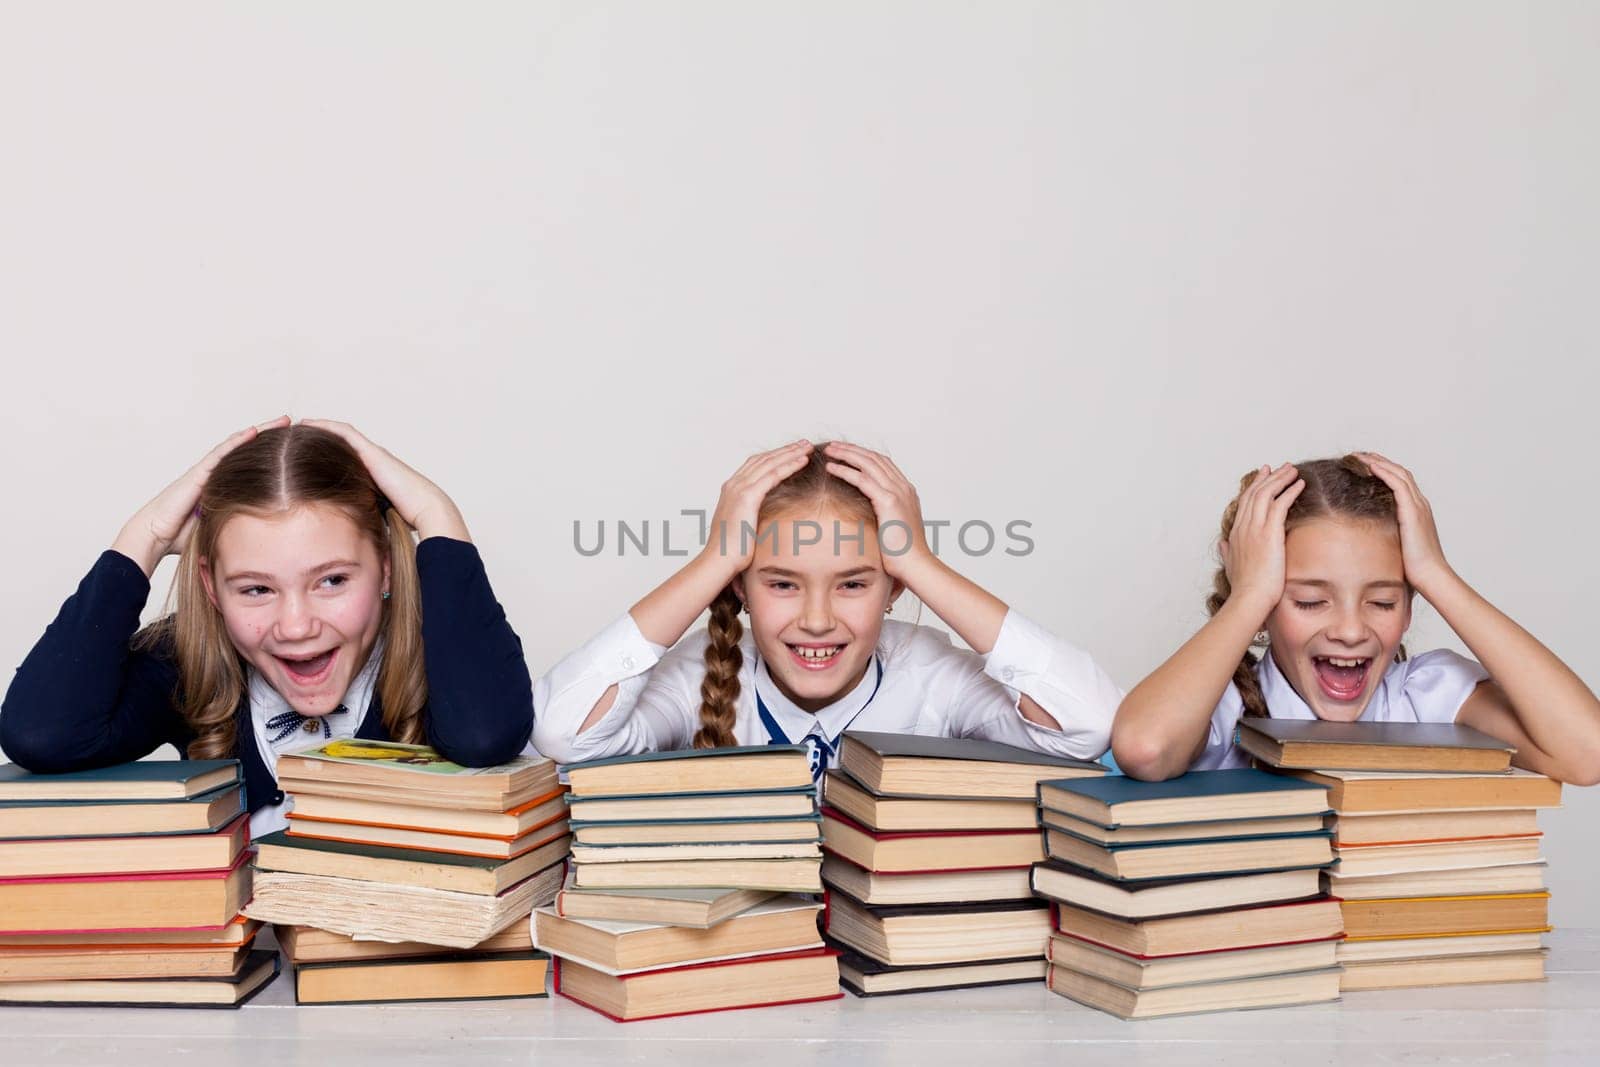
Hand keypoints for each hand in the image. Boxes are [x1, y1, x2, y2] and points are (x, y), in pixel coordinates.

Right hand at [113, 416, 290, 575]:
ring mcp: (206, 471)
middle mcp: (216, 473)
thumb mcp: (222, 528)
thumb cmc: (183, 536)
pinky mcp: (198, 473)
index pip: (251, 464)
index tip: (295, 447)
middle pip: (247, 450)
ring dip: (260, 432)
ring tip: (282, 421)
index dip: (271, 454)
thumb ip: (239, 524)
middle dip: (271, 436)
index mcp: (223, 485)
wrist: (156, 535)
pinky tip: (254, 432)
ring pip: (237, 445)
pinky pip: (221, 453)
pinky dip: (237, 442)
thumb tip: (268, 536)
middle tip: (294, 425)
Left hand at [300, 419, 469, 541]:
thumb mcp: (375, 522)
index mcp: (372, 479)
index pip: (343, 463)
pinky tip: (306, 425)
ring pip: (340, 435)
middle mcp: (372, 462)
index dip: (322, 459)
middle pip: (339, 446)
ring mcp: (373, 455)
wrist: (426, 510)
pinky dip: (325, 426)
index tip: (299, 462)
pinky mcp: (371, 452)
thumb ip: (361, 524)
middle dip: (316, 441)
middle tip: (292, 440)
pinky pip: (343, 433)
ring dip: (318, 429)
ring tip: (295, 428)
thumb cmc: (408, 521)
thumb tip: (347, 548)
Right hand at [700, 440, 813, 578]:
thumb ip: (751, 514)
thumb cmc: (731, 550)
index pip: (756, 464)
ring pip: (770, 463)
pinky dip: (789, 465)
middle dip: (785, 449)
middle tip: (804, 443)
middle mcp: (733, 484)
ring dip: (791, 453)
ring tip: (808, 447)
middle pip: (764, 459)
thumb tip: (765, 516)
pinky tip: (803, 461)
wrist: (719, 560)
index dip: (775, 456)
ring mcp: (739, 488)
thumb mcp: (742, 525)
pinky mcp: (747, 497)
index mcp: (731, 489)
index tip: (792, 452)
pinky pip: (773, 475)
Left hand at [821, 442, 929, 580]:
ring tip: (829, 451)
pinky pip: (862, 479)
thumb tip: (868, 516)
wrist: (916, 565)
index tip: (847, 453)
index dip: (864, 455)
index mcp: (906, 492)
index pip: (883, 464)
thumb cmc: (904, 554)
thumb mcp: (893, 528)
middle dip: (853, 450)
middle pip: (875, 458)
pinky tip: (831, 468)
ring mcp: (897, 492)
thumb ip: (884, 515)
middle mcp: (903, 487)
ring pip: (868, 463)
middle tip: (834, 446)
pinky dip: (845, 470)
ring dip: (847, 454)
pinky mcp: (888, 501)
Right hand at [1219, 463, 1304, 619]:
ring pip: (1267, 494)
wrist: (1249, 598)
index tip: (1263, 476)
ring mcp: (1255, 528)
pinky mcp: (1269, 532)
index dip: (1254, 487)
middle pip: (1256, 493)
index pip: (1245, 503)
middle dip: (1268, 477)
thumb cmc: (1244, 588)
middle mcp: (1244, 526)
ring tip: (1293, 470)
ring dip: (1280, 479)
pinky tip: (1299, 484)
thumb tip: (1223, 543)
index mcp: (1236, 533)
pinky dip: (1290, 491)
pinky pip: (1280, 504)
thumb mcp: (1231, 566)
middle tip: (1279, 466)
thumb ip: (1227, 552)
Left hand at [1357, 452, 1454, 594]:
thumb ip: (1389, 532)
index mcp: (1417, 510)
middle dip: (1379, 460)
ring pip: (1399, 474)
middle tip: (1358, 455)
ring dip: (1378, 462)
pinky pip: (1398, 486)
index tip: (1365, 464)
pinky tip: (1371, 467)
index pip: (1400, 481)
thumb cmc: (1414, 566)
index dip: (1383, 469)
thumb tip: (1371, 533)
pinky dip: (1385, 473)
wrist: (1431, 576)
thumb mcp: (1398, 543)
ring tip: (1359, 456)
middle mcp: (1419, 504)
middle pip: (1399, 472)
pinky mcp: (1413, 513)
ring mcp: (1418, 507)